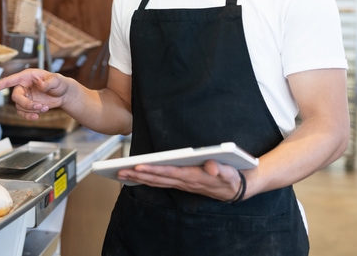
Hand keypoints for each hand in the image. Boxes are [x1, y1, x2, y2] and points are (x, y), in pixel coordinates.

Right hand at [0, 69, 68, 120]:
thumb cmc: (60, 83)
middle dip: (27, 104)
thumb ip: (49, 82)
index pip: (9, 80)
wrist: (64, 94)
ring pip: (19, 107)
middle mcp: (23, 86)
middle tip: (40, 107)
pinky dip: (29, 116)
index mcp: (27, 76)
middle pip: (16, 97)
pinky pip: (22, 113)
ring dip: (31, 110)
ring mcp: (25, 96)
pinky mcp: (28, 105)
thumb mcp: (57, 80)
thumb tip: (40, 85)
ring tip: (45, 108)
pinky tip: (38, 115)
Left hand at [117, 160, 245, 201]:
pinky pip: (161, 183)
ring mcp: (182, 184)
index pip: (169, 172)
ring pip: (156, 182)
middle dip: (138, 175)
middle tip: (120, 171)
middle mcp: (184, 181)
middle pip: (158, 178)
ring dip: (139, 179)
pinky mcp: (181, 183)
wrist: (236, 188)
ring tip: (121, 174)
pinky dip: (147, 180)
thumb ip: (220, 168)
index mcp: (193, 176)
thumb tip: (212, 167)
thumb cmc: (230, 176)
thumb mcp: (229, 172)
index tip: (138, 167)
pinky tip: (136, 178)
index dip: (153, 170)